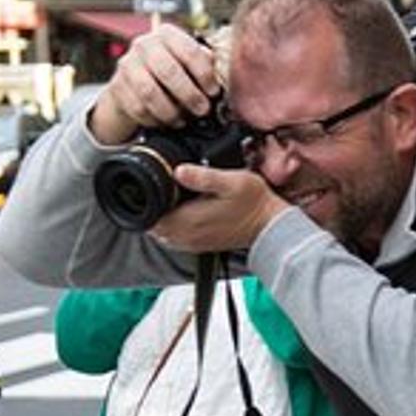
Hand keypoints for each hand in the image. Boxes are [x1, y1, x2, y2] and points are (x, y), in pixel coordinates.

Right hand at [86, 25, 219, 145]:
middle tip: (202, 109)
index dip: (204, 73)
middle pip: (168, 71)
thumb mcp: (188, 62)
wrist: (133, 82)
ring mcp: (128, 65)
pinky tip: (165, 122)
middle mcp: (144, 45)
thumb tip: (224, 76)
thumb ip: (204, 64)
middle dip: (189, 94)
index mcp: (167, 34)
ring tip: (182, 119)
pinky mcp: (117, 87)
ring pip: (150, 92)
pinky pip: (137, 108)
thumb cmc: (169, 71)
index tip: (213, 91)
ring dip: (170, 110)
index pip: (189, 50)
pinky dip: (154, 119)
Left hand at [149, 165, 290, 252]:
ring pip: (163, 234)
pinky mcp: (201, 244)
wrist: (271, 225)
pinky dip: (173, 226)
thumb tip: (178, 171)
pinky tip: (181, 211)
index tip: (148, 184)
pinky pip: (176, 238)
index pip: (150, 217)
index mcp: (189, 220)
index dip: (145, 201)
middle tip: (157, 187)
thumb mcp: (230, 181)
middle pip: (153, 226)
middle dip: (151, 209)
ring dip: (161, 218)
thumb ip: (202, 177)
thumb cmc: (253, 202)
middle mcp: (187, 236)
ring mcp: (194, 242)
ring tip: (166, 198)